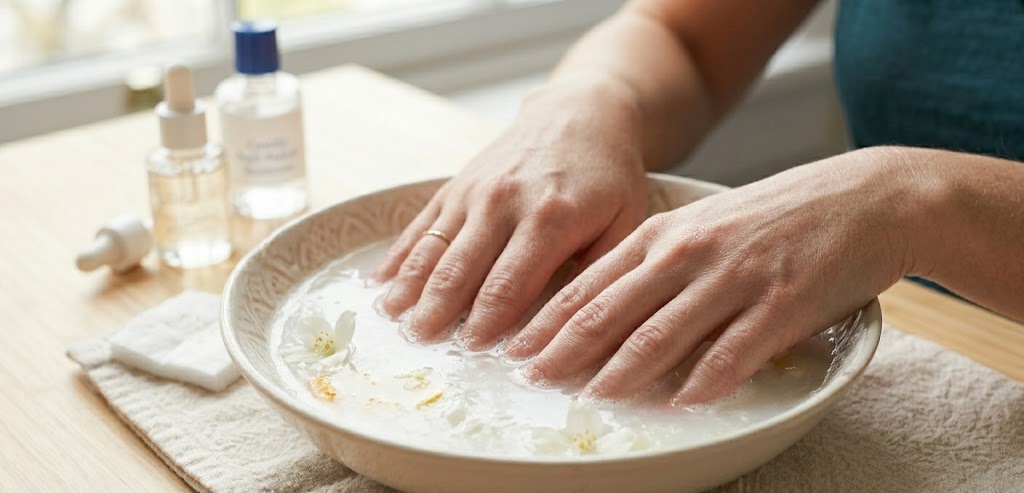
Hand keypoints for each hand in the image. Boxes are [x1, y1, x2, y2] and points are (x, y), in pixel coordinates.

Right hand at [375, 83, 648, 348]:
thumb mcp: (626, 220)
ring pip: (433, 247)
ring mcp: (473, 191)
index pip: (510, 284)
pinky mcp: (455, 185)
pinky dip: (400, 255)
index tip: (472, 354)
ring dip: (411, 287)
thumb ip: (604, 271)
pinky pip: (421, 224)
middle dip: (438, 311)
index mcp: (550, 218)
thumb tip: (586, 326)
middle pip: (461, 269)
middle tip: (420, 346)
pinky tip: (380, 283)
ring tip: (393, 322)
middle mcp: (503, 202)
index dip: (488, 322)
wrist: (579, 112)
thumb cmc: (608, 176)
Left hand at [505, 147, 913, 404]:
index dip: (547, 322)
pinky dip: (702, 381)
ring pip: (661, 334)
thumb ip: (655, 267)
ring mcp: (734, 277)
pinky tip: (680, 404)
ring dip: (619, 373)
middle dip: (564, 351)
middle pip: (611, 311)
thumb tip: (603, 318)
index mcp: (663, 234)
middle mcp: (688, 252)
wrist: (863, 198)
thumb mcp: (702, 229)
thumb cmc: (775, 217)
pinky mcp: (781, 303)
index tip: (517, 353)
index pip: (588, 285)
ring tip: (588, 401)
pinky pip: (732, 351)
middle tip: (531, 382)